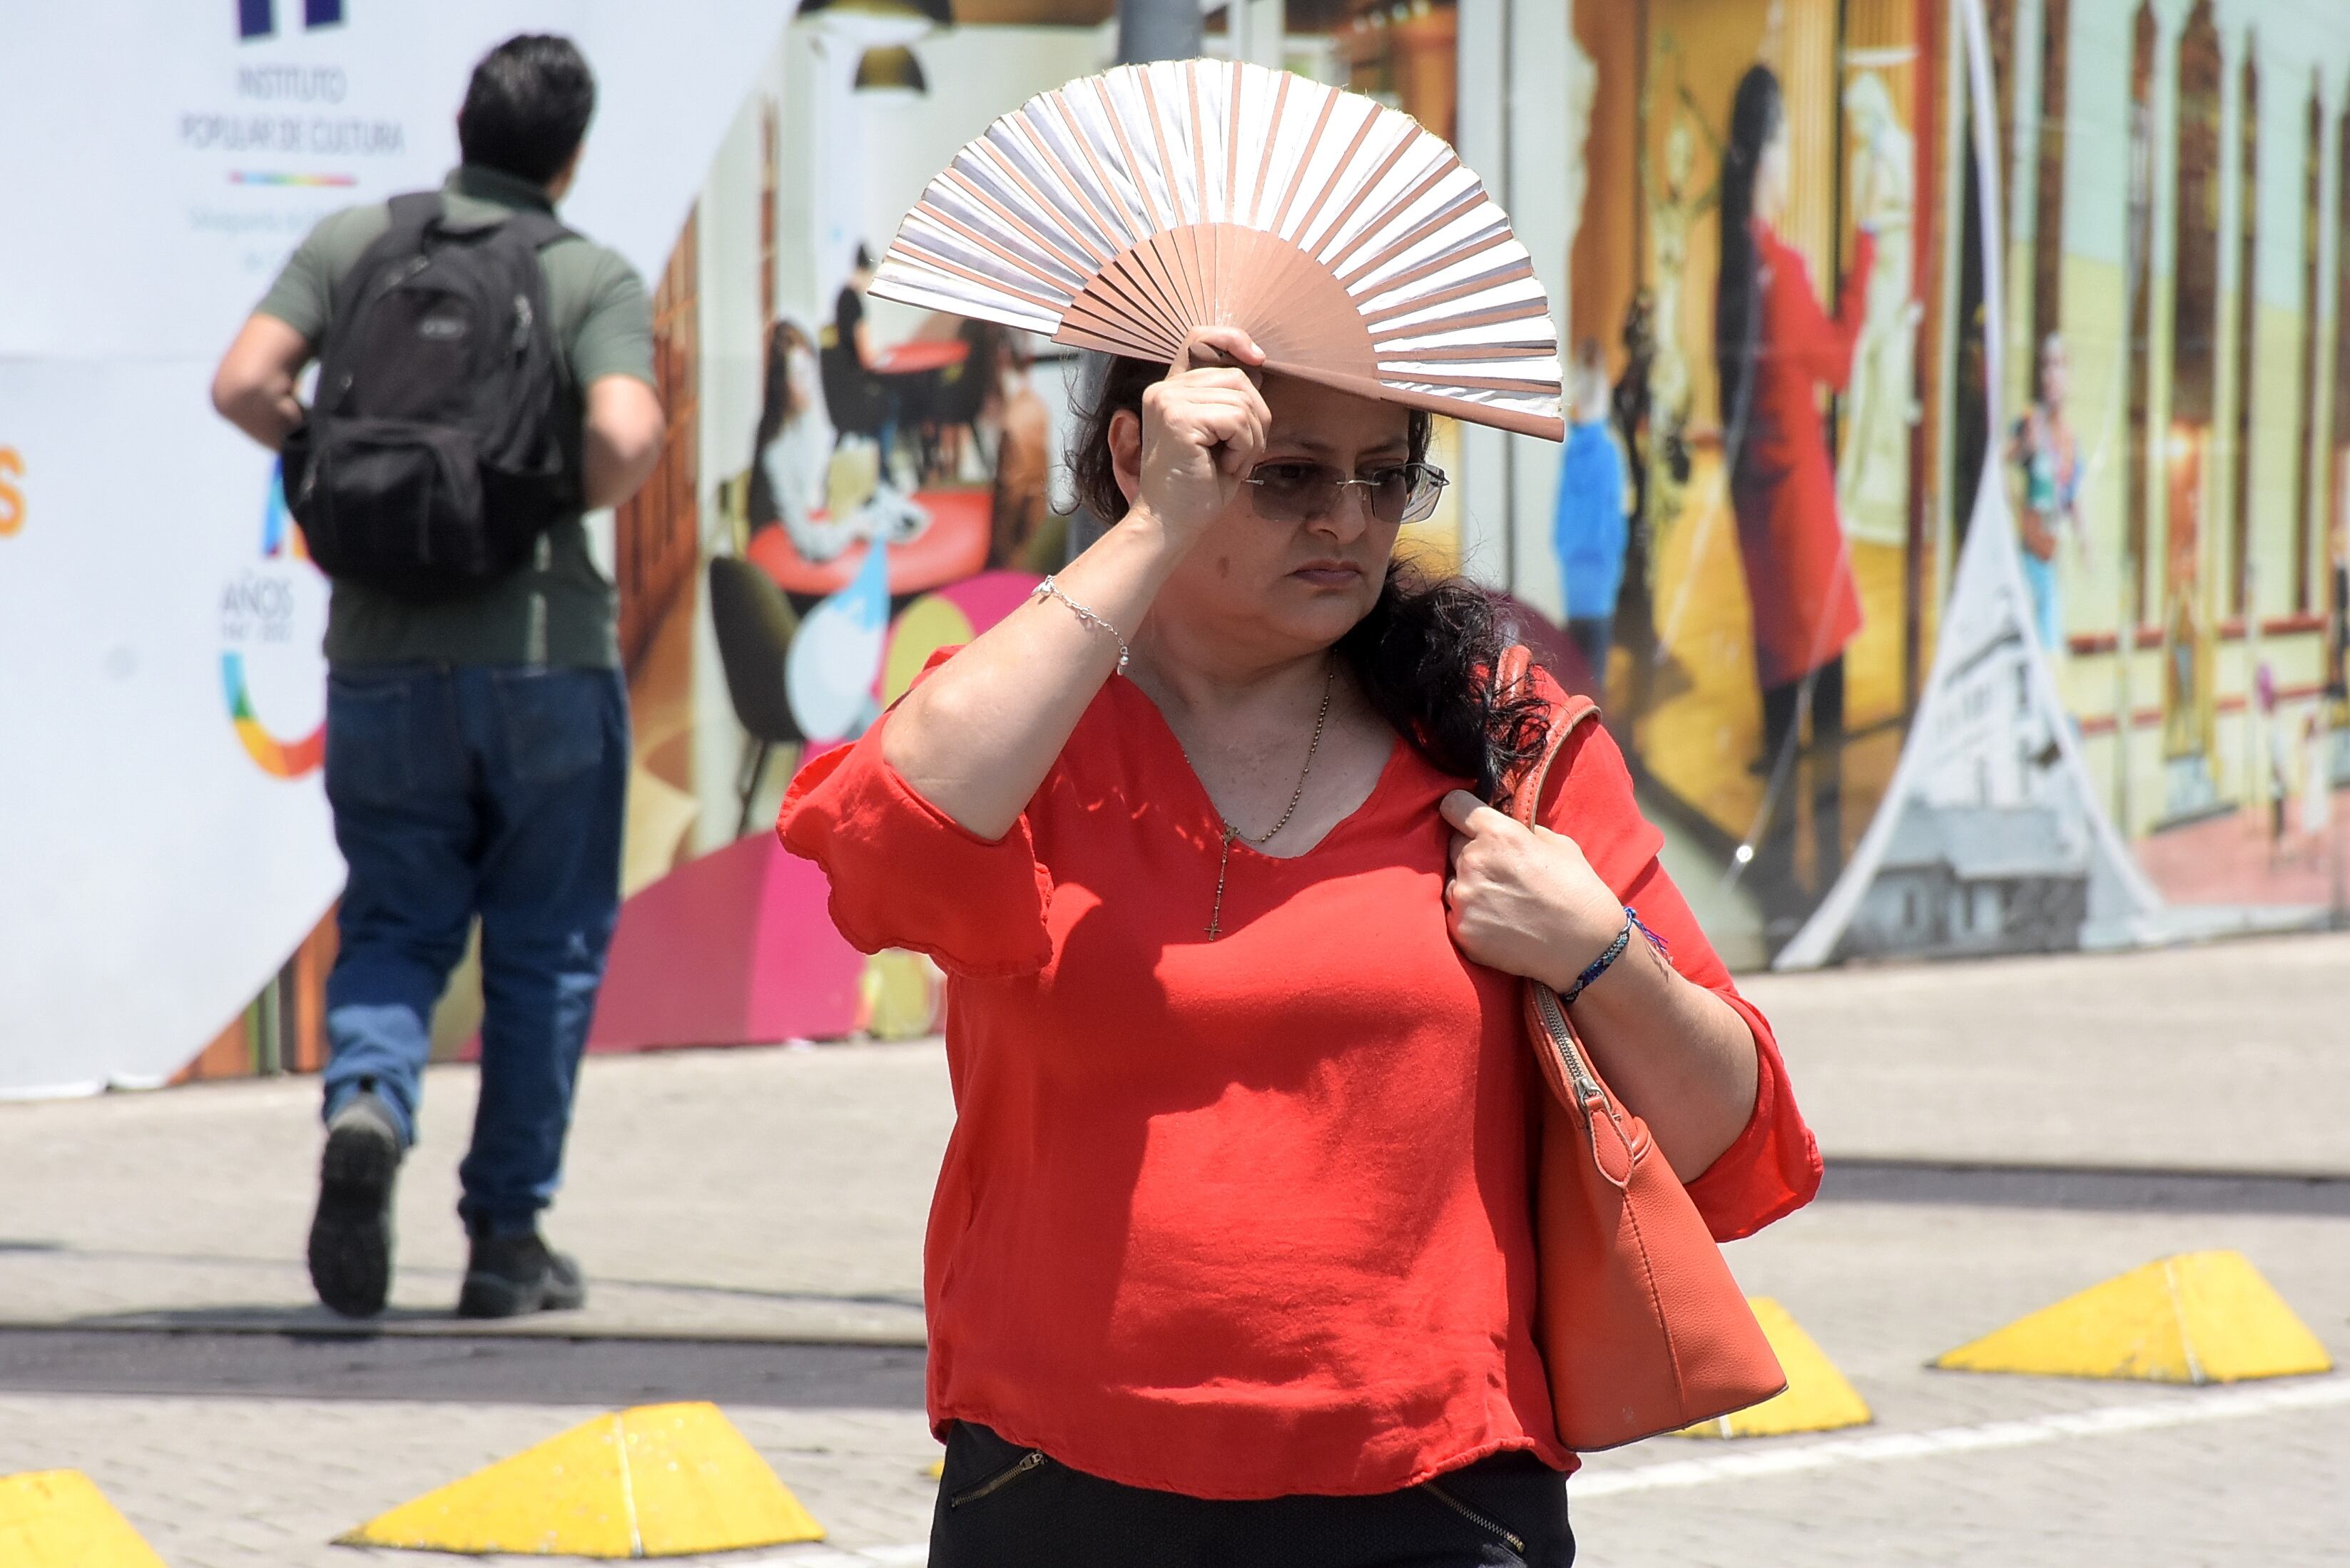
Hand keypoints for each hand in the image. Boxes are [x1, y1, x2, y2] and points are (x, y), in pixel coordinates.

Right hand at [1131, 326, 1269, 546]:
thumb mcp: (1218, 435)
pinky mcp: (1178, 419)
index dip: (1232, 338)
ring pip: (1242, 400)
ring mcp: (1168, 402)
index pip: (1199, 337)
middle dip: (1255, 418)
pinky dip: (1244, 449)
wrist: (1169, 526)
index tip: (1258, 358)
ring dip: (1250, 439)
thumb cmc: (1197, 488)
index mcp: (1171, 391)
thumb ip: (1229, 399)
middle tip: (1238, 454)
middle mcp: (1164, 390)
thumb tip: (1257, 368)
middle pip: (1238, 378)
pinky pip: (1237, 420)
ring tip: (1230, 463)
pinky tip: (1224, 467)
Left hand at [1438, 790, 1625, 991]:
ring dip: (1470, 886)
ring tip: (1503, 901)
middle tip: (1500, 870)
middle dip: (1471, 851)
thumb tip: (1501, 824)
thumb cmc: (1578, 891)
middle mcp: (1473, 862)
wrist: (1586, 947)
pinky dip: (1472, 915)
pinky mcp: (1460, 930)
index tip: (1466, 819)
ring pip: (1452, 880)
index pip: (1453, 805)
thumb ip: (1519, 830)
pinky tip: (1499, 923)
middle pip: (1453, 844)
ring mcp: (1463, 899)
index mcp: (1497, 834)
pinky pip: (1455, 913)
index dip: (1460, 811)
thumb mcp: (1557, 844)